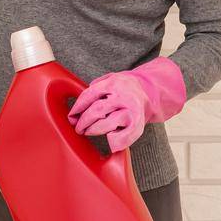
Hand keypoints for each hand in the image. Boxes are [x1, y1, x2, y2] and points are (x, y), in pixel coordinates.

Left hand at [67, 58, 187, 153]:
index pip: (89, 95)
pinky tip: (109, 139)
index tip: (71, 117)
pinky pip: (124, 137)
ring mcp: (131, 111)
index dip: (78, 108)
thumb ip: (95, 89)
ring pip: (108, 124)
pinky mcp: (138, 124)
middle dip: (83, 121)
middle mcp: (122, 96)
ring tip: (88, 132)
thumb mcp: (110, 79)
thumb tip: (77, 109)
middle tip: (78, 128)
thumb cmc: (123, 88)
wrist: (149, 91)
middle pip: (97, 110)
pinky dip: (114, 141)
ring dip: (94, 130)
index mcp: (113, 83)